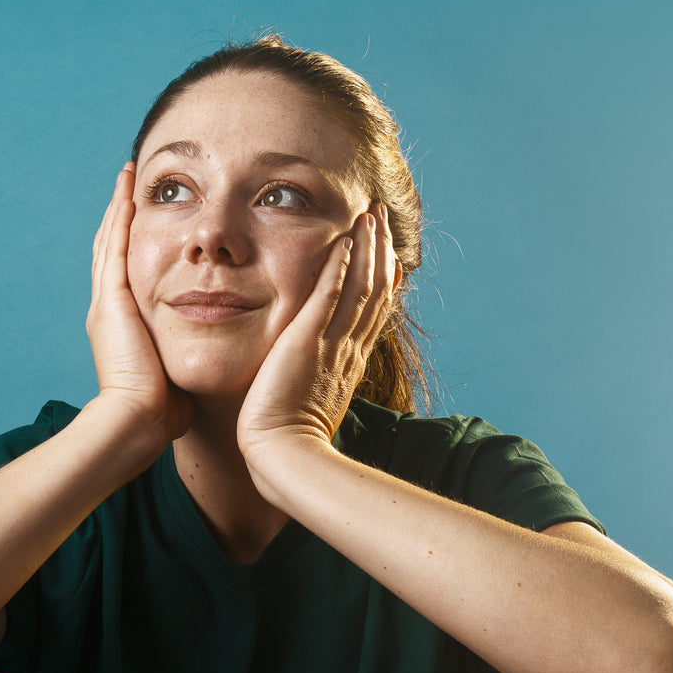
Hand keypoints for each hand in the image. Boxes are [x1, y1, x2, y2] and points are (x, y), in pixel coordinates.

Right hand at [87, 164, 192, 446]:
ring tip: (126, 178)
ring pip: (111, 241)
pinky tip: (128, 198)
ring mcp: (107, 303)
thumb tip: (209, 357)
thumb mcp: (175, 372)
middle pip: (113, 247)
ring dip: (118, 208)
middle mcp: (108, 308)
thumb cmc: (160, 412)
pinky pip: (116, 251)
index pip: (126, 269)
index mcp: (122, 324)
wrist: (135, 424)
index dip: (132, 239)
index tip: (143, 212)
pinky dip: (120, 222)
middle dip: (120, 214)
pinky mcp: (112, 303)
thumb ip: (185, 357)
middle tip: (128, 182)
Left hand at [236, 204, 396, 463]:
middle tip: (382, 217)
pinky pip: (328, 296)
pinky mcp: (308, 340)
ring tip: (370, 216)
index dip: (384, 279)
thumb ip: (313, 383)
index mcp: (348, 362)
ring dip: (367, 248)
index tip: (390, 254)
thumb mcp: (309, 403)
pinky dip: (339, 268)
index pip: (372, 312)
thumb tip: (311, 381)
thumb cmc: (286, 440)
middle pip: (375, 290)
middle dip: (381, 251)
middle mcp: (348, 348)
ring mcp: (332, 343)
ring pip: (360, 286)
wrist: (281, 456)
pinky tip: (344, 240)